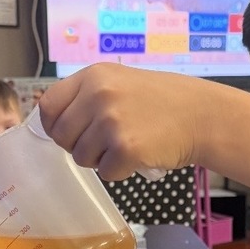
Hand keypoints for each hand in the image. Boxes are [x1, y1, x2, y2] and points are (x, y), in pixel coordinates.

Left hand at [38, 64, 208, 180]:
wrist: (201, 115)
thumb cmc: (161, 102)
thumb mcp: (119, 83)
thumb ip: (86, 98)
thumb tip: (53, 124)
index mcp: (93, 76)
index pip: (48, 105)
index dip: (54, 125)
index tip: (70, 132)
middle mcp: (99, 94)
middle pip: (61, 136)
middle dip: (79, 146)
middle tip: (105, 143)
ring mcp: (112, 121)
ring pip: (81, 157)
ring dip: (101, 160)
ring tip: (126, 145)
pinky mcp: (126, 148)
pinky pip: (105, 172)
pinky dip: (120, 171)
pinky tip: (139, 155)